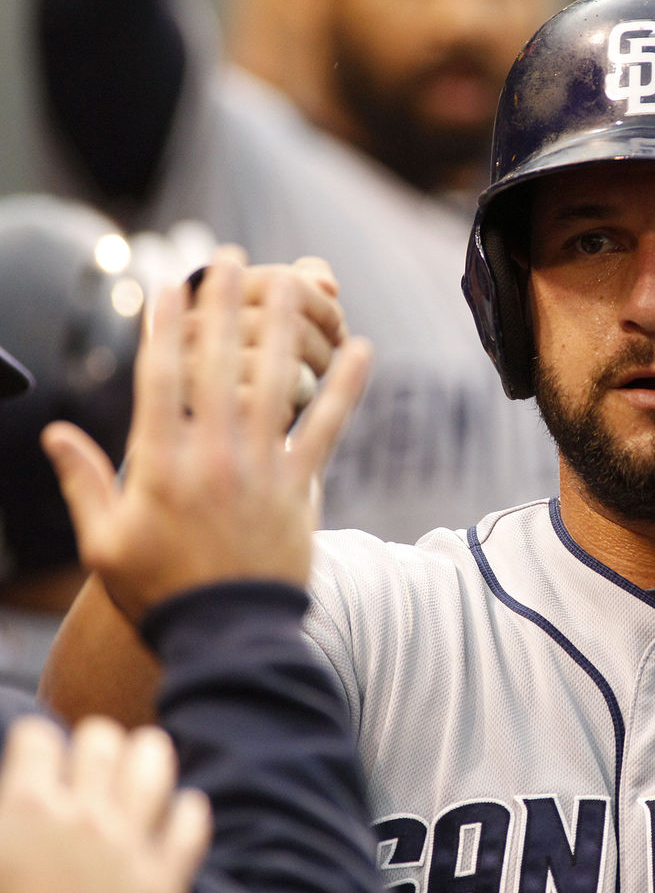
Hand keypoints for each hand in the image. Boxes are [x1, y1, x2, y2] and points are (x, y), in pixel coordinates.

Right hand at [0, 716, 210, 892]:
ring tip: (129, 778)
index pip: (36, 738)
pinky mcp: (168, 879)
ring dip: (141, 763)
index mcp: (22, 816)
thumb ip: (3, 833)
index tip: (32, 757)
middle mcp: (82, 818)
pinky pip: (192, 817)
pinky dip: (182, 815)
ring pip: (153, 760)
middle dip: (89, 747)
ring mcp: (131, 845)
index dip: (32, 746)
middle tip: (81, 771)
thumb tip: (12, 811)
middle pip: (101, 738)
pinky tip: (166, 826)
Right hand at [41, 259, 372, 621]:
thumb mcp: (104, 541)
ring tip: (296, 282)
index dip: (165, 324)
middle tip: (230, 258)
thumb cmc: (159, 590)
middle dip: (224, 305)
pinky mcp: (301, 486)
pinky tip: (363, 350)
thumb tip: (53, 433)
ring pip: (275, 382)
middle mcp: (212, 454)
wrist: (226, 633)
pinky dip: (348, 389)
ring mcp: (262, 468)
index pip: (159, 376)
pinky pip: (328, 427)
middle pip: (218, 363)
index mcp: (159, 462)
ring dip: (286, 327)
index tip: (170, 283)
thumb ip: (82, 482)